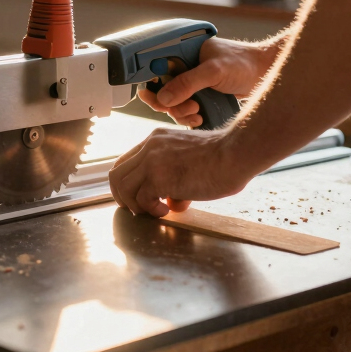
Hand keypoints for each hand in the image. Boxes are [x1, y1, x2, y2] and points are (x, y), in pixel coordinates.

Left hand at [108, 127, 251, 216]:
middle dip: (122, 196)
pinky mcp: (159, 177)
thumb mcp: (191, 161)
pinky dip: (151, 210)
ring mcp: (152, 161)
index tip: (135, 197)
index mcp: (156, 139)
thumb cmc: (222, 158)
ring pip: (122, 186)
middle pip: (117, 174)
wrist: (234, 154)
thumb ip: (176, 179)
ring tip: (154, 211)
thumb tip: (172, 203)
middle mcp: (150, 147)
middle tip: (137, 209)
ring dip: (135, 205)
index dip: (127, 182)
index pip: (127, 161)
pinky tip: (167, 211)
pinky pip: (141, 199)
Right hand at [141, 37, 278, 126]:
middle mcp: (183, 68)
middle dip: (170, 104)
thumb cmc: (243, 64)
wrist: (265, 74)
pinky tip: (200, 118)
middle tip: (190, 107)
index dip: (151, 85)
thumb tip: (163, 98)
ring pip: (172, 104)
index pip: (155, 69)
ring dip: (181, 113)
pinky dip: (188, 118)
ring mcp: (190, 83)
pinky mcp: (199, 96)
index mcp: (182, 53)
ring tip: (198, 113)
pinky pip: (184, 110)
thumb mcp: (214, 72)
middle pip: (161, 91)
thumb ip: (188, 83)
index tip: (153, 98)